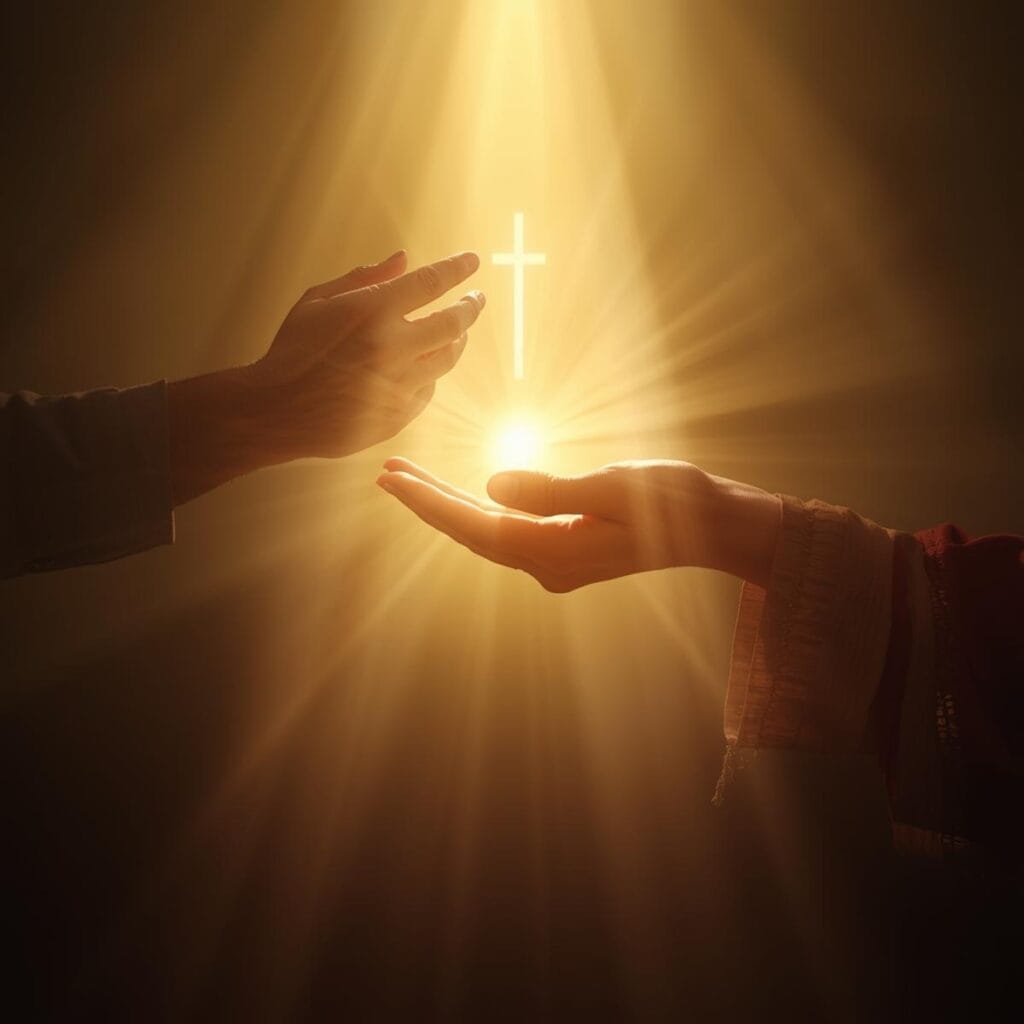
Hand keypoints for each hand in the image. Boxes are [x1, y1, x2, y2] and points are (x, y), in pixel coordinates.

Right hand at [246, 249, 484, 458]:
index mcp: (371, 311)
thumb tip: (404, 260)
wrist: (275, 412)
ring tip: (457, 332)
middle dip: (470, 307)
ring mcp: (399, 384)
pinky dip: (429, 373)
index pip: (431, 282)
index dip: (457, 269)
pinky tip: (424, 365)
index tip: (472, 261)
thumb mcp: (317, 302)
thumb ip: (364, 278)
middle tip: (476, 299)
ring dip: (457, 341)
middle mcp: (392, 347)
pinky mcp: (399, 414)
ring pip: (448, 358)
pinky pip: (428, 389)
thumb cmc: (292, 351)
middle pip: (454, 323)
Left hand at [377, 458, 780, 590]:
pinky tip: (467, 497)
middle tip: (386, 473)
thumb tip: (491, 485)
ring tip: (413, 479)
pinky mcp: (569, 551)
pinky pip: (510, 531)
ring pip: (488, 532)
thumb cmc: (674, 503)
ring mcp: (557, 562)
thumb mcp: (613, 488)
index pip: (474, 524)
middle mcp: (548, 565)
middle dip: (427, 502)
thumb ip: (550, 489)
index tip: (390, 479)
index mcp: (553, 550)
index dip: (428, 502)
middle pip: (472, 530)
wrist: (717, 528)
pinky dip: (480, 511)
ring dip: (449, 506)